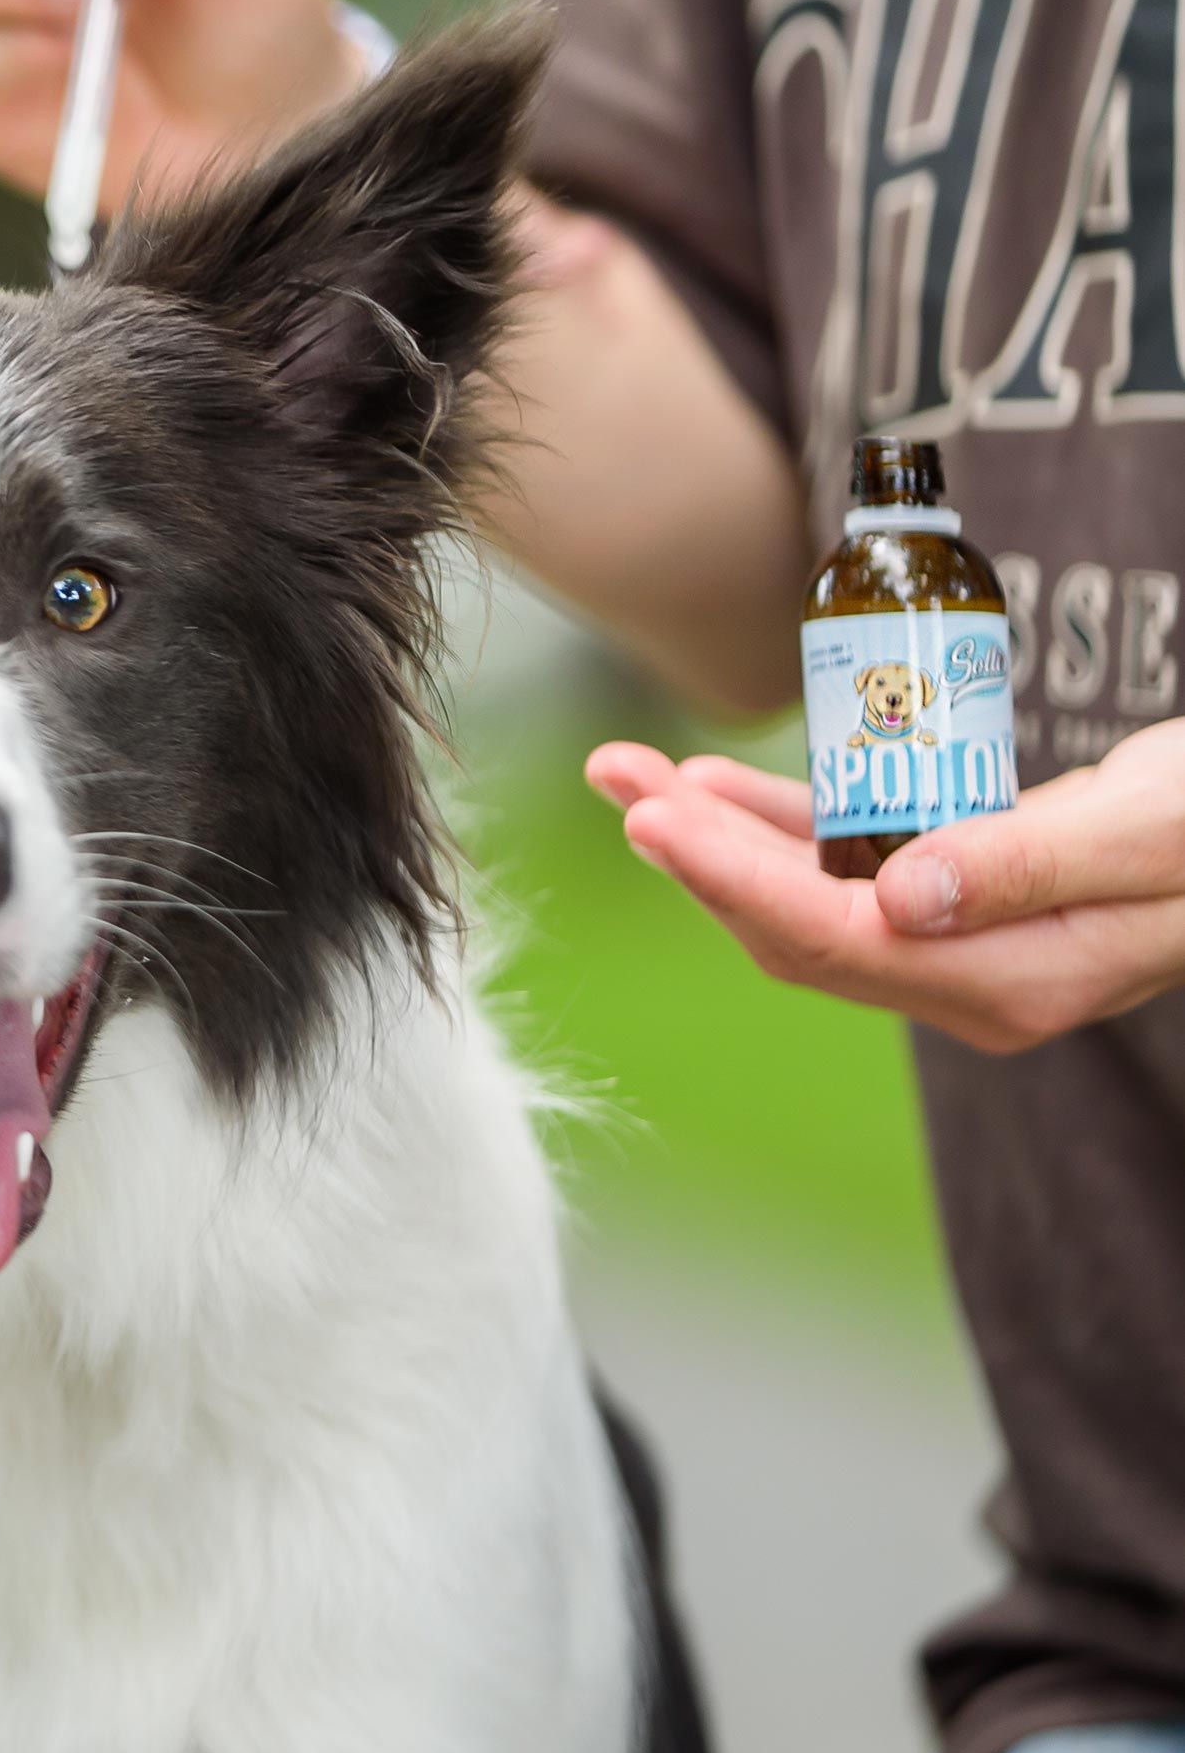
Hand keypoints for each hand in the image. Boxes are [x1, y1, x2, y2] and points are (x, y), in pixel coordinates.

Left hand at [585, 722, 1184, 1052]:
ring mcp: (949, 942)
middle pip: (794, 924)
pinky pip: (834, 867)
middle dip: (698, 854)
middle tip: (622, 777)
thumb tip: (897, 900)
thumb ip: (1027, 865)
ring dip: (713, 836)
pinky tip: (711, 784)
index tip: (656, 820)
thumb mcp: (1150, 833)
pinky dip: (769, 824)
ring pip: (798, 897)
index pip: (837, 939)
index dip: (735, 880)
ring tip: (633, 772)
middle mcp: (964, 978)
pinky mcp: (945, 897)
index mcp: (1010, 981)